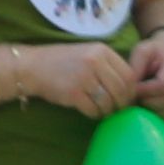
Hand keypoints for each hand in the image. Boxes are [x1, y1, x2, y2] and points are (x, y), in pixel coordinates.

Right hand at [8, 40, 136, 119]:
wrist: (32, 66)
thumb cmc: (62, 61)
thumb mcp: (87, 54)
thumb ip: (108, 66)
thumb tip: (131, 89)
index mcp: (101, 50)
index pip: (129, 75)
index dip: (131, 90)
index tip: (126, 98)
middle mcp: (95, 61)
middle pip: (122, 90)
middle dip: (121, 104)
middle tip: (116, 109)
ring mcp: (84, 77)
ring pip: (109, 102)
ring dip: (107, 111)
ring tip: (101, 110)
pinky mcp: (74, 93)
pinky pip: (94, 110)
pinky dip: (94, 114)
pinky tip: (89, 110)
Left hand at [125, 28, 163, 118]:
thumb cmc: (155, 53)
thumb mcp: (142, 51)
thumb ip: (136, 67)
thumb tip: (131, 88)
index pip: (163, 85)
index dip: (145, 91)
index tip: (133, 89)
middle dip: (149, 103)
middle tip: (136, 98)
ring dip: (156, 112)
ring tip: (143, 103)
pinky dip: (163, 118)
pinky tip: (152, 109)